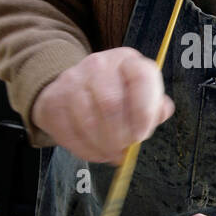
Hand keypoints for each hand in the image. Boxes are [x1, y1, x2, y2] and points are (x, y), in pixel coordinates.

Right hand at [31, 47, 173, 161]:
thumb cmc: (115, 94)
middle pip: (111, 104)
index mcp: (128, 62)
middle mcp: (100, 65)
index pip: (141, 78)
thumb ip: (155, 106)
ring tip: (111, 153)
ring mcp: (73, 81)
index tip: (141, 135)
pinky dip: (86, 150)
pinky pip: (70, 132)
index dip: (144, 112)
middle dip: (121, 136)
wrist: (72, 88)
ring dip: (103, 146)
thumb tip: (161, 113)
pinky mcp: (54, 100)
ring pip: (88, 121)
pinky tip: (95, 151)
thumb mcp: (140, 94)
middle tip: (125, 149)